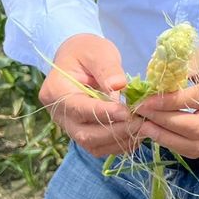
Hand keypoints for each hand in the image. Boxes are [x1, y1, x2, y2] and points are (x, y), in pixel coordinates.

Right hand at [40, 33, 143, 156]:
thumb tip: (119, 86)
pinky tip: (136, 134)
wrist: (77, 58)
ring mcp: (68, 126)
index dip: (104, 113)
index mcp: (55, 91)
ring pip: (92, 145)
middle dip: (115, 131)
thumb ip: (107, 69)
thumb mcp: (97, 52)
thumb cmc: (87, 51)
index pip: (79, 108)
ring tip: (143, 128)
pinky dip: (118, 144)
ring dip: (119, 140)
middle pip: (85, 134)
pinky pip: (98, 147)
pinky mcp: (81, 132)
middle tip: (142, 122)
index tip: (128, 112)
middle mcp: (58, 114)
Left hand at [132, 38, 198, 158]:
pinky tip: (163, 134)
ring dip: (168, 139)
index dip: (166, 103)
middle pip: (196, 127)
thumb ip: (180, 71)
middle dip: (163, 123)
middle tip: (141, 117)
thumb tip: (150, 87)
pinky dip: (178, 145)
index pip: (194, 99)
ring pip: (198, 144)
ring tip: (147, 129)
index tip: (143, 102)